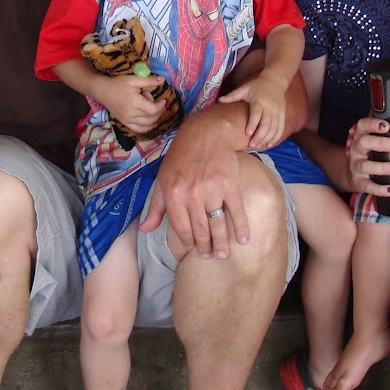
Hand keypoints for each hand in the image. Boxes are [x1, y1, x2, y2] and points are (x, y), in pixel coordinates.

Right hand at [95, 74, 167, 135]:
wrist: (103, 91)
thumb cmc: (118, 84)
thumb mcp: (134, 80)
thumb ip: (149, 81)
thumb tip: (163, 80)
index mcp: (135, 103)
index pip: (153, 110)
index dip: (161, 106)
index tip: (164, 100)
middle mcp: (132, 114)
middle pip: (152, 117)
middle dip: (159, 111)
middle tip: (159, 104)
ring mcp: (128, 120)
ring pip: (147, 125)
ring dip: (155, 119)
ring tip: (156, 112)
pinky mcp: (125, 123)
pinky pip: (139, 129)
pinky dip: (147, 128)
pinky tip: (152, 124)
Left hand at [142, 105, 246, 258]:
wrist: (205, 134)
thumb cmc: (180, 158)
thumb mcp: (162, 180)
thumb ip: (155, 207)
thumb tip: (145, 230)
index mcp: (173, 194)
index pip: (181, 228)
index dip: (188, 242)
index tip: (194, 249)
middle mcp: (191, 194)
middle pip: (200, 230)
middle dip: (206, 247)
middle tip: (211, 256)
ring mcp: (211, 189)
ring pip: (217, 224)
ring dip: (221, 243)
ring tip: (223, 254)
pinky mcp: (229, 184)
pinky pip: (235, 211)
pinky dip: (241, 226)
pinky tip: (243, 238)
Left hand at [218, 74, 285, 150]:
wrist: (275, 81)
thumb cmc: (256, 86)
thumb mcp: (244, 88)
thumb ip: (233, 96)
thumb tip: (219, 100)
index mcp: (259, 101)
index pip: (256, 114)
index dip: (253, 124)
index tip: (247, 133)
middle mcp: (270, 107)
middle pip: (266, 124)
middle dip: (259, 136)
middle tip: (251, 145)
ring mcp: (277, 112)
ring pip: (274, 128)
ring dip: (267, 139)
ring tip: (258, 146)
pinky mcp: (282, 114)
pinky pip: (280, 128)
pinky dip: (276, 137)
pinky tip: (269, 144)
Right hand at [342, 117, 389, 196]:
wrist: (355, 174)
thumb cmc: (374, 153)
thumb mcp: (385, 141)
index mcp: (362, 135)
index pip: (363, 125)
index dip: (373, 123)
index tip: (387, 125)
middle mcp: (356, 149)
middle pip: (364, 142)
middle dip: (381, 143)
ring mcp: (356, 166)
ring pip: (366, 165)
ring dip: (383, 167)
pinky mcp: (358, 182)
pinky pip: (368, 186)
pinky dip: (380, 189)